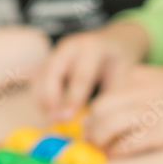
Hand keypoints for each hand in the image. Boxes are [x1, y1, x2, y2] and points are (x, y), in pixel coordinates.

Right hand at [35, 21, 149, 120]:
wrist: (112, 43)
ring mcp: (57, 51)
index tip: (68, 118)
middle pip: (54, 72)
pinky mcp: (50, 59)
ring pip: (42, 74)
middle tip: (55, 120)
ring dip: (42, 98)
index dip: (73, 98)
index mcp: (93, 48)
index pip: (81, 76)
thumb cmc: (119, 63)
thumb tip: (99, 120)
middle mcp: (71, 46)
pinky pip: (38, 77)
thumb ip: (112, 95)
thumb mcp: (124, 75)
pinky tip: (47, 112)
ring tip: (50, 119)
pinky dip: (39, 95)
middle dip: (52, 98)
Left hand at [86, 66, 162, 156]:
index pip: (102, 93)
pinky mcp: (160, 130)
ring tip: (102, 148)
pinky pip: (127, 143)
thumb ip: (129, 94)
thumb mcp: (155, 81)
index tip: (91, 125)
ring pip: (107, 124)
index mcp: (135, 74)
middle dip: (91, 127)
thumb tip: (97, 116)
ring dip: (99, 140)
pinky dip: (117, 151)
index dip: (93, 113)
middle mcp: (139, 89)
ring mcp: (150, 109)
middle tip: (93, 139)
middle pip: (98, 108)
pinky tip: (118, 154)